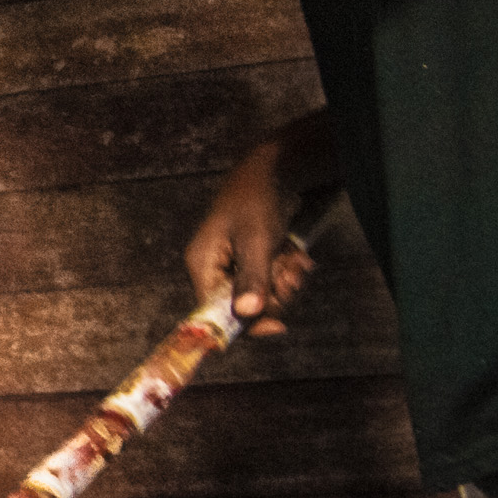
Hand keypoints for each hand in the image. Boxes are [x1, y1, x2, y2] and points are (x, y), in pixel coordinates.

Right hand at [184, 141, 316, 336]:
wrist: (274, 170)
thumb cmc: (257, 200)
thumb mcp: (256, 241)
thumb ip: (251, 279)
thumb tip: (247, 313)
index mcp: (203, 265)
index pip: (215, 311)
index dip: (245, 323)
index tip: (278, 326)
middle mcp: (214, 269)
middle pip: (244, 306)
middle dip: (273, 294)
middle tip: (290, 275)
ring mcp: (234, 264)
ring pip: (262, 294)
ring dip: (285, 281)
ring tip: (295, 260)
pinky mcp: (251, 259)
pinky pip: (270, 280)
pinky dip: (287, 271)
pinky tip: (295, 255)